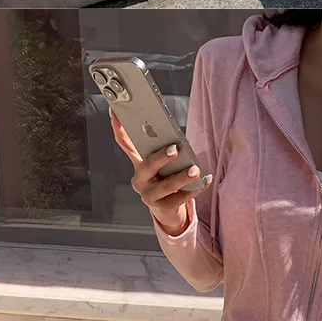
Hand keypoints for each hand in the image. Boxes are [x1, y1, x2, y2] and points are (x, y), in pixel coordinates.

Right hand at [109, 118, 200, 236]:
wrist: (167, 209)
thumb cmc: (164, 180)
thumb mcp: (159, 164)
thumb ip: (161, 150)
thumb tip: (171, 134)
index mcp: (137, 164)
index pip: (124, 143)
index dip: (118, 127)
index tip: (116, 111)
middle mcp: (139, 180)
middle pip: (147, 166)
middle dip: (161, 157)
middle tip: (175, 149)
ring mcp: (149, 196)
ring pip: (166, 185)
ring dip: (182, 176)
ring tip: (195, 169)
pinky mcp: (163, 208)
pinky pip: (180, 198)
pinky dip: (195, 188)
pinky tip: (205, 180)